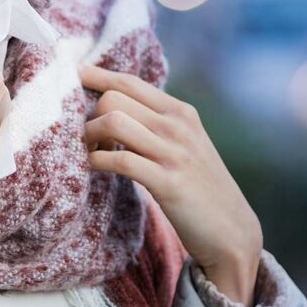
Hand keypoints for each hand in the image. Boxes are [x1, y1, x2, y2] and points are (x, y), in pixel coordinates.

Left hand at [77, 64, 262, 297]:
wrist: (231, 231)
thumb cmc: (198, 185)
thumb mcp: (183, 143)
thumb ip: (155, 121)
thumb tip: (112, 104)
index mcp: (180, 112)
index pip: (129, 81)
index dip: (97, 76)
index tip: (74, 74)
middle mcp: (177, 126)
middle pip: (113, 99)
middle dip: (90, 116)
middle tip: (90, 140)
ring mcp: (174, 153)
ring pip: (113, 121)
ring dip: (90, 137)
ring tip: (92, 152)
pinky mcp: (168, 183)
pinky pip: (119, 160)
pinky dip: (97, 160)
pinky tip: (94, 167)